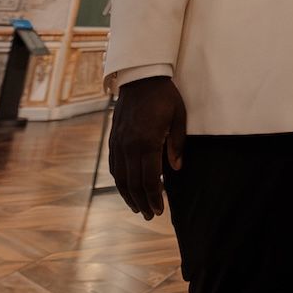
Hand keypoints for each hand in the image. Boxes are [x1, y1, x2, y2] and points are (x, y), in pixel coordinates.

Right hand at [109, 76, 186, 219]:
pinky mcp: (113, 138)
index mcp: (147, 142)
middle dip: (142, 202)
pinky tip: (126, 187)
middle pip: (133, 183)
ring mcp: (118, 142)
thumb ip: (177, 144)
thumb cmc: (164, 96)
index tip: (160, 210)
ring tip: (138, 208)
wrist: (140, 77)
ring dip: (128, 195)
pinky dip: (119, 180)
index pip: (149, 179)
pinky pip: (113, 165)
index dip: (154, 197)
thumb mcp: (178, 117)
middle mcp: (129, 145)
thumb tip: (176, 169)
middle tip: (150, 215)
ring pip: (120, 177)